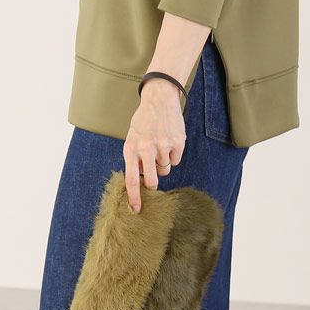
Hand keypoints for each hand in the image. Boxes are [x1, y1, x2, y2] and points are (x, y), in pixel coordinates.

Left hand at [123, 77, 185, 211]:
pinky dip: (173, 155)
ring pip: (165, 170)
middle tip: (152, 176)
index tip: (136, 210)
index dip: (134, 197)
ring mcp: (163, 145)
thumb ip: (134, 159)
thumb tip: (138, 181)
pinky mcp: (177, 142)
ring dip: (162, 163)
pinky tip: (169, 141)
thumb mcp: (131, 139)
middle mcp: (146, 148)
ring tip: (159, 146)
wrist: (160, 99)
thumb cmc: (143, 123)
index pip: (131, 179)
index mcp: (131, 149)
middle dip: (152, 183)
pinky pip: (176, 160)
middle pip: (151, 180)